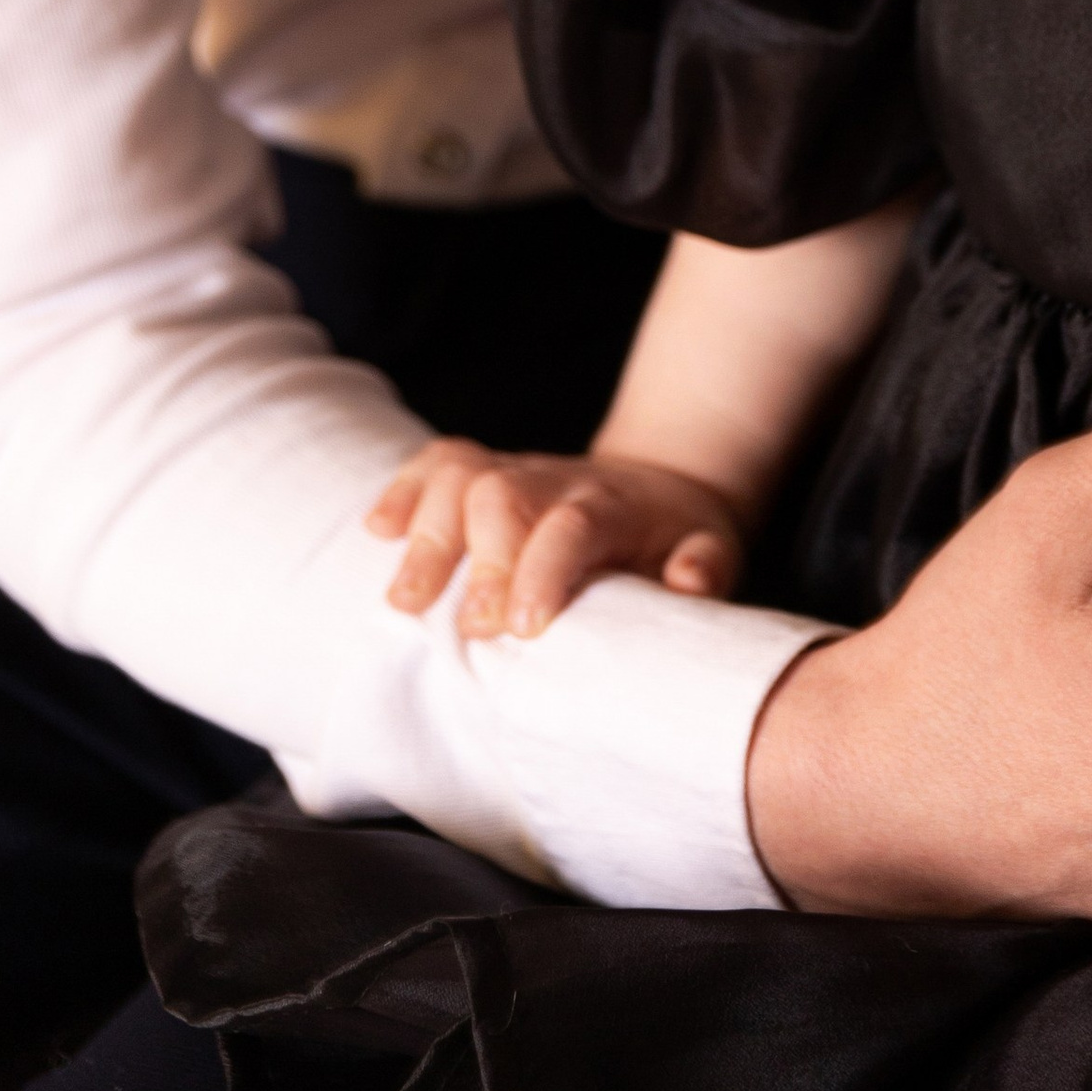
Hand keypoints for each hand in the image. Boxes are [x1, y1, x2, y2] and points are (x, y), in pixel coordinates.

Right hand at [367, 436, 743, 638]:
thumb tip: (689, 583)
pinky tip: (378, 530)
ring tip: (405, 599)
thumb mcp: (713, 551)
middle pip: (505, 499)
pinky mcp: (486, 473)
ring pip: (462, 478)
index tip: (524, 627)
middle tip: (471, 626)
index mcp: (612, 507)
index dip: (542, 572)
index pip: (571, 527)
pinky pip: (437, 463)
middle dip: (481, 561)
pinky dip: (404, 490)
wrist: (664, 484)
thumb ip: (704, 568)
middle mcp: (557, 482)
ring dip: (429, 534)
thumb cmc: (678, 537)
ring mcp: (517, 472)